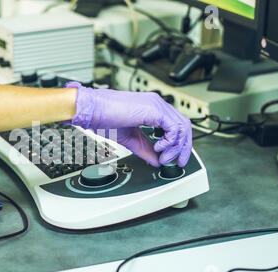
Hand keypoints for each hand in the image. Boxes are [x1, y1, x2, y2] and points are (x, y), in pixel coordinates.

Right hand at [65, 82, 191, 166]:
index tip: (174, 157)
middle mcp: (157, 104)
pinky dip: (169, 142)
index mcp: (152, 108)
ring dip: (176, 147)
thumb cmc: (104, 118)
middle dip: (183, 147)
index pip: (175, 124)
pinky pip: (174, 128)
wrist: (93, 111)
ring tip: (164, 158)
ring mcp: (157, 105)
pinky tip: (158, 148)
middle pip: (184, 125)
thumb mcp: (130, 139)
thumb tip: (156, 161)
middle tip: (178, 162)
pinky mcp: (155, 110)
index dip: (178, 142)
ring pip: (182, 127)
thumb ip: (145, 149)